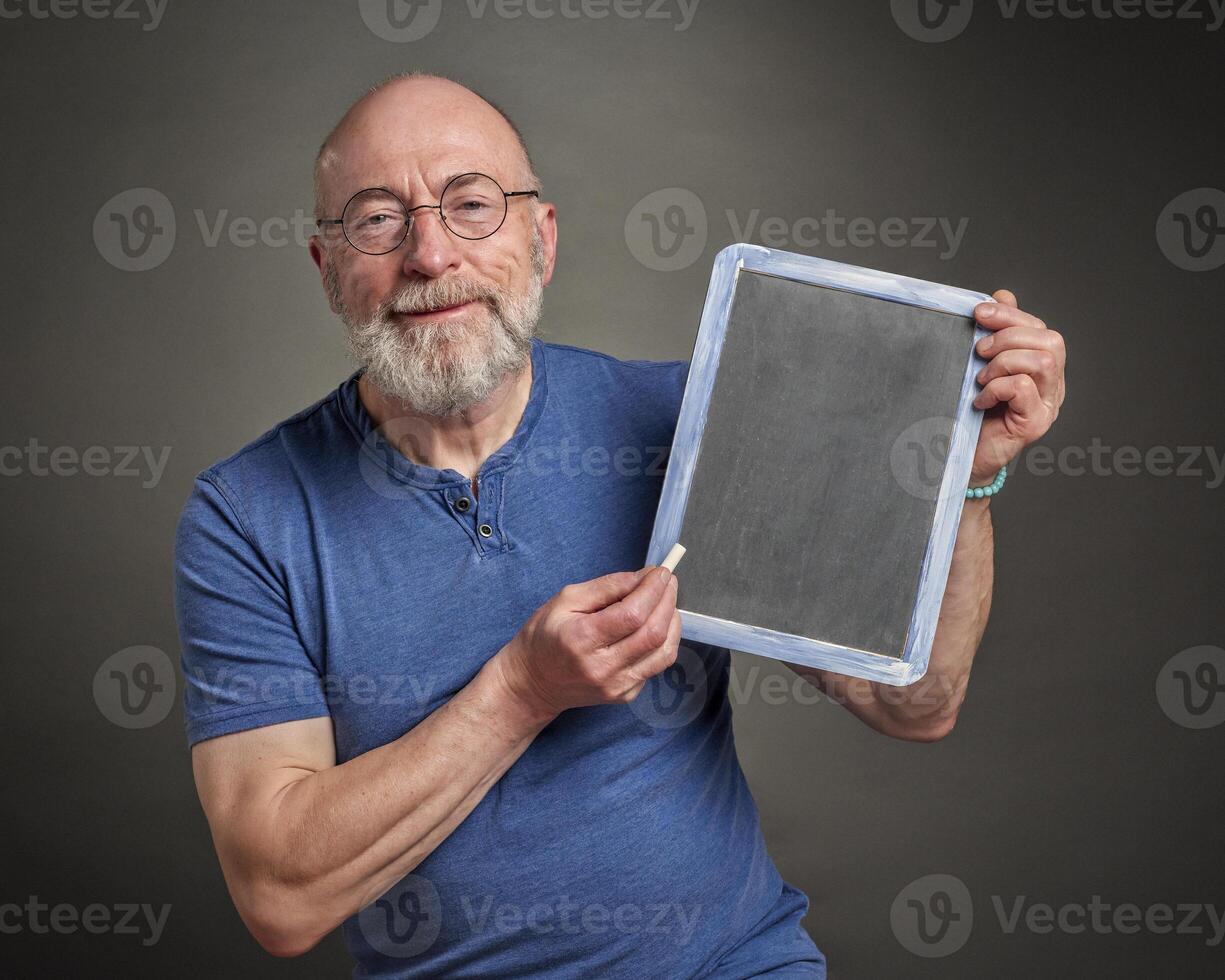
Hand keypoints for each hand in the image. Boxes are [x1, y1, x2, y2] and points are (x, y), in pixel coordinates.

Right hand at [494, 566, 681, 720]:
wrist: (534, 682)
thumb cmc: (545, 635)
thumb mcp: (566, 599)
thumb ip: (607, 587)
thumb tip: (644, 577)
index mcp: (582, 640)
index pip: (632, 615)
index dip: (653, 590)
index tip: (660, 572)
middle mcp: (602, 668)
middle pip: (653, 633)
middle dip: (667, 601)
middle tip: (667, 581)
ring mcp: (616, 686)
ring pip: (664, 652)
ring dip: (673, 621)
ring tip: (666, 601)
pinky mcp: (625, 695)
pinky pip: (657, 665)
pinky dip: (664, 640)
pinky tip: (655, 624)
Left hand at [970, 290, 1066, 484]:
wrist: (962, 458)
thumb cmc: (971, 413)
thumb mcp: (980, 366)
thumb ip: (995, 333)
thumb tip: (1003, 294)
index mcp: (1042, 367)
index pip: (1039, 328)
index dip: (1010, 314)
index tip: (978, 311)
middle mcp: (1053, 386)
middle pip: (1050, 340)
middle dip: (1008, 335)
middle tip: (978, 350)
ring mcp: (1048, 405)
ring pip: (1044, 361)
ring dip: (1004, 361)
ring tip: (981, 377)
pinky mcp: (1035, 424)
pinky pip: (1024, 388)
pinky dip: (997, 387)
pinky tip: (980, 400)